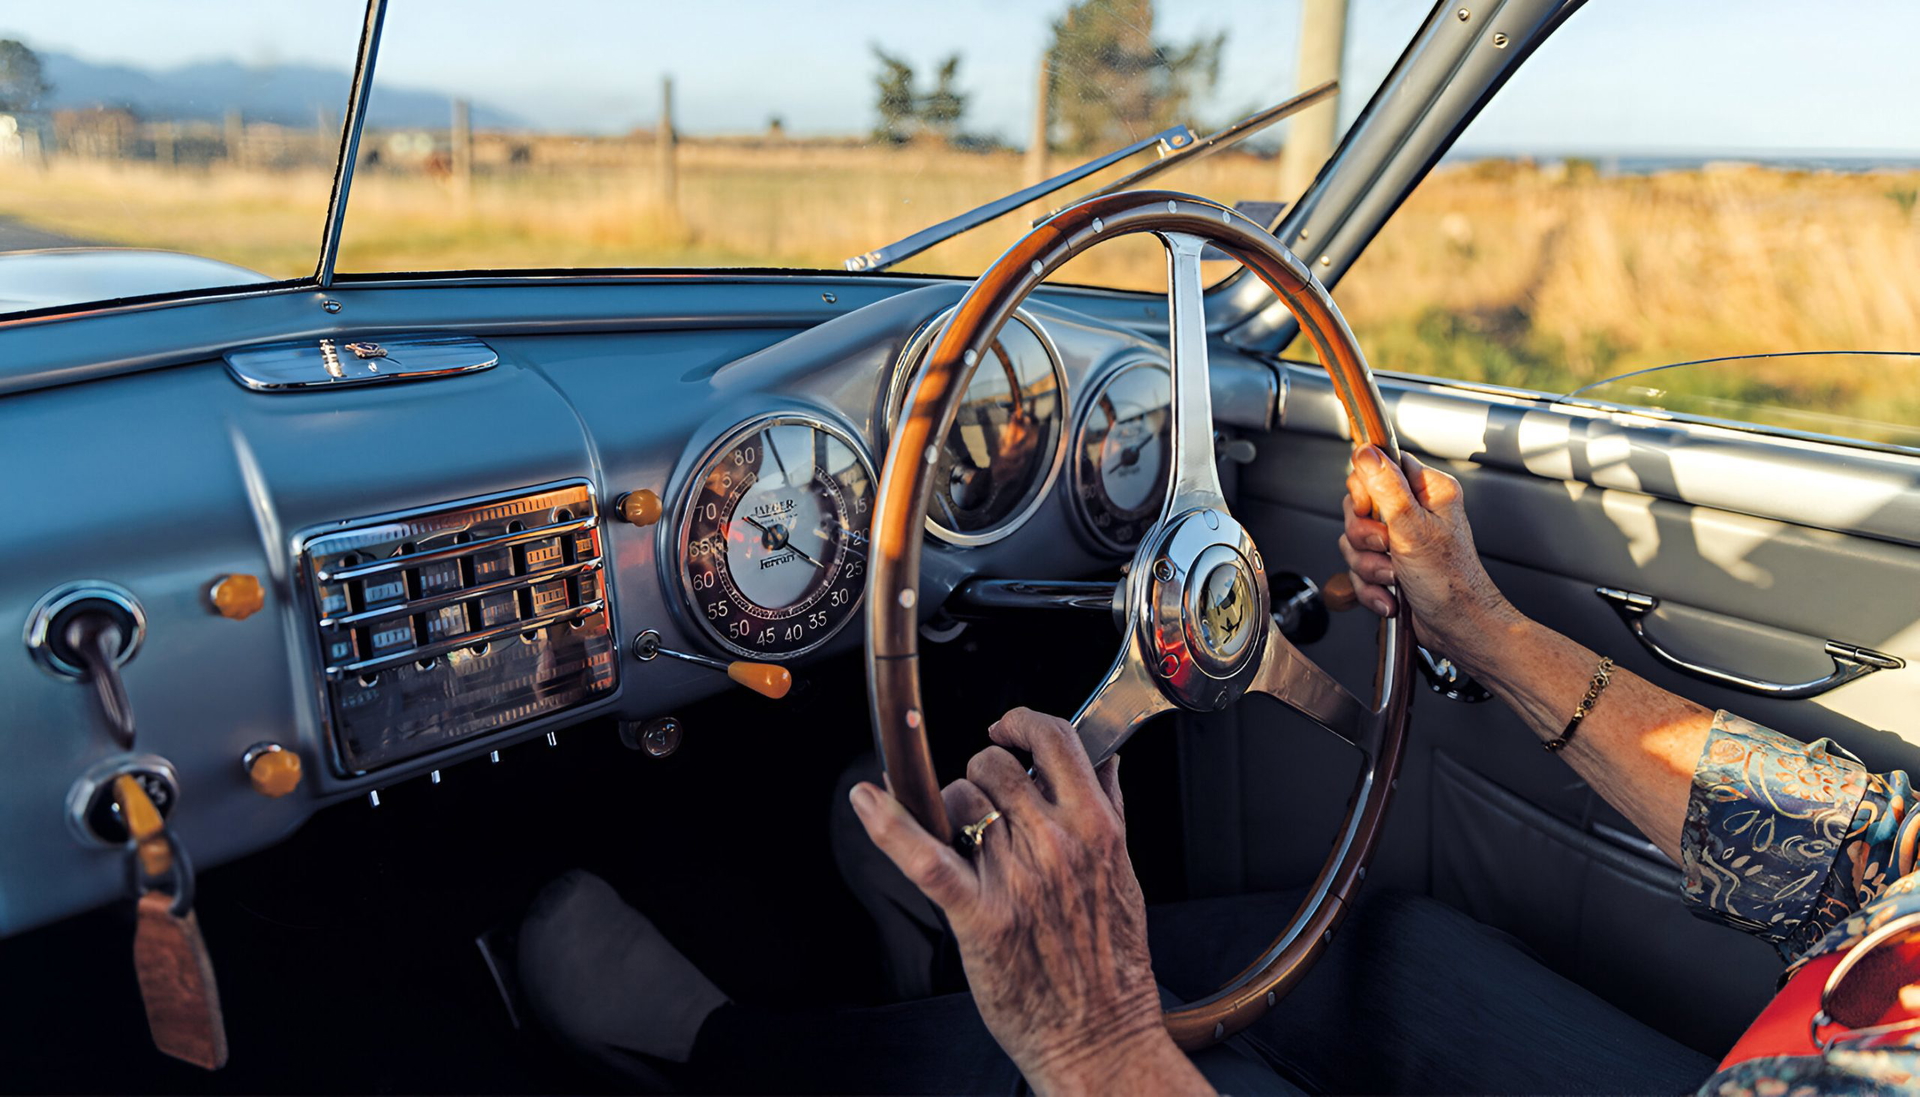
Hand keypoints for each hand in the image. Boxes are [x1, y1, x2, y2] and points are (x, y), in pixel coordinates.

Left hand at [849, 708, 1210, 1096]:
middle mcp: (1055, 844)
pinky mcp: (977, 916)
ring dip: (952, 812)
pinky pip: (925, 857)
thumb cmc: (1110, 963)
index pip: (1054, 741)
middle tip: (985, 803)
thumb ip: (1111, 812)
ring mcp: (1014, 879)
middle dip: (982, 776)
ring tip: (964, 840)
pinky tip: (866, 802)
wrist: (1100, 1035)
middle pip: (994, 767)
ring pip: (960, 803)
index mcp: (1095, 829)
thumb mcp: (1126, 874)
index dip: (1024, 723)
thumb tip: (1105, 764)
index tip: (1010, 727)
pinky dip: (889, 826)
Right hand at [1341, 445, 1520, 671]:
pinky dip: (1370, 586)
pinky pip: (1360, 568)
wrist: (1457, 628)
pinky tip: (1390, 595)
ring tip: (1393, 576)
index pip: (1381, 467)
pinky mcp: (1390, 565)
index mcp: (1428, 491)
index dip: (1366, 490)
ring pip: (1356, 541)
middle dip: (1365, 537)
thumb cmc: (1449, 583)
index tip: (1371, 510)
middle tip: (1385, 547)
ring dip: (1368, 566)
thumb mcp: (1412, 527)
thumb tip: (1367, 452)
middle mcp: (1415, 511)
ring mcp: (1401, 540)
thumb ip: (1386, 486)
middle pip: (1360, 507)